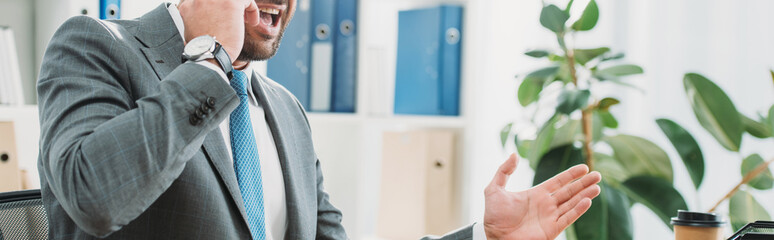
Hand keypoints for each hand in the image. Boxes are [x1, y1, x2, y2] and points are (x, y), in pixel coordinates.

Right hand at [178, 0, 260, 62]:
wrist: (210, 55)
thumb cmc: (204, 48)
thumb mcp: (192, 29)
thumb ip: (199, 18)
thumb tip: (209, 18)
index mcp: (189, 4)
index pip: (208, 1)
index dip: (219, 7)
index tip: (225, 16)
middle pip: (221, 0)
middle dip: (230, 6)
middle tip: (236, 16)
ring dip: (242, 7)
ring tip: (245, 19)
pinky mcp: (231, 2)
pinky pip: (247, 0)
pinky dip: (252, 10)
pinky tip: (252, 22)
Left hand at [483, 154, 601, 239]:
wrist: (494, 236)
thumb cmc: (493, 216)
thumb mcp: (494, 189)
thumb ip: (504, 171)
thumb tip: (514, 154)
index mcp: (536, 194)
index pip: (558, 182)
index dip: (571, 175)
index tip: (584, 167)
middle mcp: (546, 205)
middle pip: (569, 191)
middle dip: (583, 183)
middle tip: (597, 175)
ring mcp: (550, 217)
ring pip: (572, 204)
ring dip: (585, 195)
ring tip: (597, 187)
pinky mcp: (551, 229)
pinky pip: (567, 218)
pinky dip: (578, 210)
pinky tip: (587, 201)